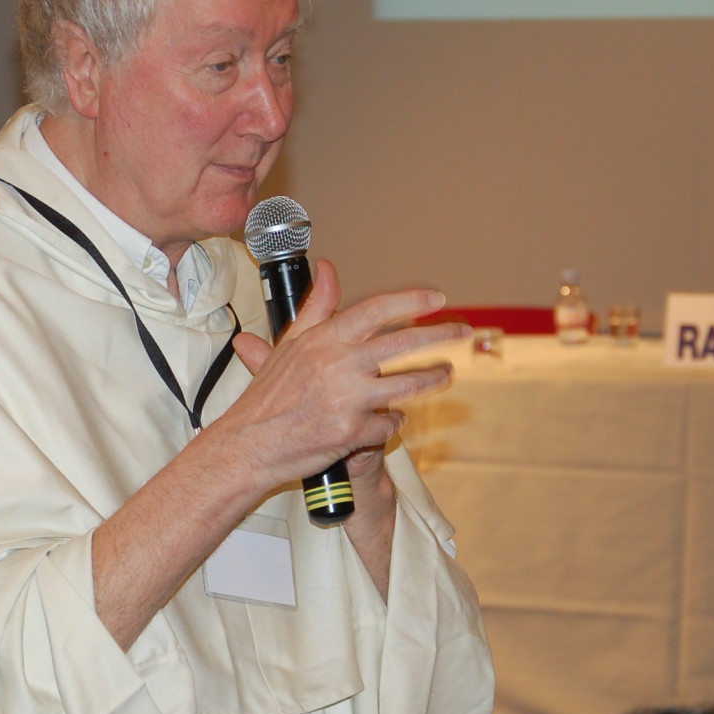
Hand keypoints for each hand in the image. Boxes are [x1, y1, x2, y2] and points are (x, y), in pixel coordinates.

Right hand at [224, 260, 464, 491]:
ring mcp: (348, 400)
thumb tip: (327, 269)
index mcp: (323, 340)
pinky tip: (390, 420)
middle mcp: (339, 365)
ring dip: (433, 379)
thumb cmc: (267, 396)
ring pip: (408, 385)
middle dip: (441, 335)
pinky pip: (389, 424)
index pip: (376, 310)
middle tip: (463, 332)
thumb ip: (316, 306)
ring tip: (445, 374)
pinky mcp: (353, 432)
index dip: (410, 301)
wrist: (250, 444)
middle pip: (404, 344)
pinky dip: (392, 422)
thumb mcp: (289, 344)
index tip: (436, 297)